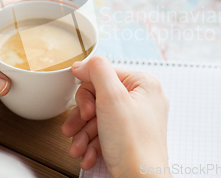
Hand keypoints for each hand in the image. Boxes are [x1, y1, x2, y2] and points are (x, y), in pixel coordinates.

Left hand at [0, 0, 68, 97]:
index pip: (21, 1)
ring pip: (15, 50)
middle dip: (46, 27)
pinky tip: (29, 83)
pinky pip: (2, 72)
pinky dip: (16, 76)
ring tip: (55, 61)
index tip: (68, 6)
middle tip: (69, 37)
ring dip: (32, 55)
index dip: (46, 0)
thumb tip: (5, 86)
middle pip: (24, 25)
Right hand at [62, 56, 170, 176]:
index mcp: (144, 84)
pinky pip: (106, 134)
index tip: (85, 110)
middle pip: (99, 97)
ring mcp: (137, 120)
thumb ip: (97, 71)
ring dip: (83, 135)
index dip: (88, 93)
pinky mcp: (131, 138)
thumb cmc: (133, 145)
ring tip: (78, 148)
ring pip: (99, 118)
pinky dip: (93, 145)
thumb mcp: (112, 98)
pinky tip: (88, 156)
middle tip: (76, 129)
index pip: (104, 74)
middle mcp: (143, 99)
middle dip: (82, 118)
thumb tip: (83, 63)